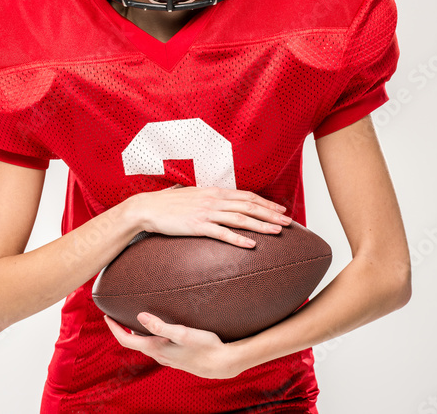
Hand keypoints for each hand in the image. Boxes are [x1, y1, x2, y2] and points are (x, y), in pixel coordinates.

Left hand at [104, 312, 244, 378]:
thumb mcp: (182, 332)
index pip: (126, 341)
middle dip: (122, 329)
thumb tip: (140, 316)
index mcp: (156, 349)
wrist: (222, 363)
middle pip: (133, 343)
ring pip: (144, 345)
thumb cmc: (204, 346)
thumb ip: (160, 325)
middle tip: (116, 314)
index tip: (106, 316)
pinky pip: (154, 346)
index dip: (114, 329)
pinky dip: (147, 336)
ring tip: (132, 318)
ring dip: (135, 333)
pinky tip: (155, 329)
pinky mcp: (175, 357)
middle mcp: (158, 356)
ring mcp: (166, 358)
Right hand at [126, 185, 291, 247]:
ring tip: (278, 232)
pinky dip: (239, 239)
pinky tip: (252, 245)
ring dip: (262, 225)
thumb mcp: (191, 194)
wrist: (147, 208)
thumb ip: (206, 196)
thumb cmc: (167, 203)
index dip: (266, 203)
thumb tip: (215, 197)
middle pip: (249, 206)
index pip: (246, 196)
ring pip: (241, 218)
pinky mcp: (198, 226)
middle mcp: (214, 199)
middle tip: (289, 222)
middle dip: (271, 214)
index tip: (280, 209)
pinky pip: (222, 233)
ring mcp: (206, 212)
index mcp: (214, 191)